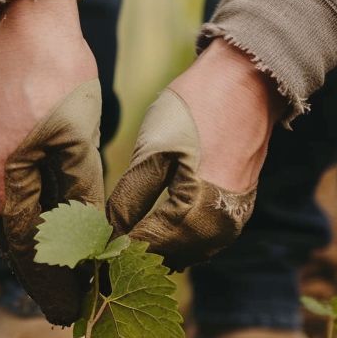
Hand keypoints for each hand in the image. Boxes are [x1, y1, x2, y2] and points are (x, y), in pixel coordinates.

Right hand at [0, 0, 101, 323]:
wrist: (24, 16)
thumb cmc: (59, 70)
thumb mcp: (80, 137)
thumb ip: (80, 194)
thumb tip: (91, 246)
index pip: (27, 244)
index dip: (51, 280)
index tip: (71, 311)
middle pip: (9, 233)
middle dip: (39, 269)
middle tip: (66, 306)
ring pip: (3, 210)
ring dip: (31, 240)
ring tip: (59, 272)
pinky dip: (21, 208)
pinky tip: (42, 221)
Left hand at [107, 39, 284, 266]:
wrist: (249, 79)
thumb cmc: (196, 108)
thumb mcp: (154, 150)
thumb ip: (132, 197)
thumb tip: (110, 231)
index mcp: (195, 213)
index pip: (145, 248)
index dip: (114, 252)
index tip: (88, 252)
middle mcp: (219, 227)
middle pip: (168, 258)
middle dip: (134, 256)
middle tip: (100, 251)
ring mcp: (233, 219)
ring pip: (187, 252)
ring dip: (157, 251)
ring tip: (123, 244)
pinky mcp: (239, 207)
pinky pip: (204, 239)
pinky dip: (178, 241)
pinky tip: (157, 231)